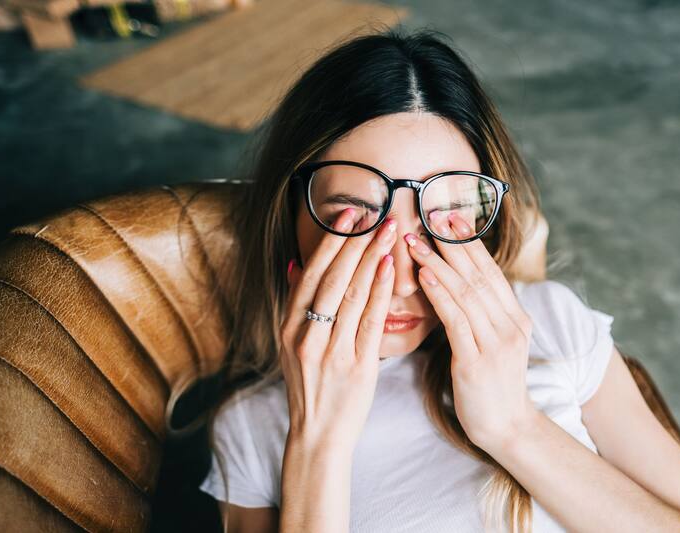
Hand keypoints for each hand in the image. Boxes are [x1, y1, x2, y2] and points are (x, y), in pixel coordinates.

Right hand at [280, 208, 395, 453]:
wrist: (318, 434)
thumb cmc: (310, 386)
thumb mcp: (291, 345)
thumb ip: (294, 304)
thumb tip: (294, 263)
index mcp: (289, 327)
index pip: (310, 274)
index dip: (330, 242)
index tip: (348, 214)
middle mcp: (306, 335)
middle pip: (332, 278)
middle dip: (355, 242)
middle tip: (376, 213)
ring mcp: (330, 351)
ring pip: (351, 294)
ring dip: (371, 258)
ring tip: (389, 231)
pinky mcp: (356, 366)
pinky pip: (369, 321)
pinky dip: (379, 291)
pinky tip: (390, 268)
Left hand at [405, 210, 538, 452]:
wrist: (506, 428)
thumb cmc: (491, 384)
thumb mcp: (493, 343)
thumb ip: (482, 313)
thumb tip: (458, 282)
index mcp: (516, 318)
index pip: (490, 271)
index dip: (470, 243)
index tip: (449, 218)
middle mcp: (511, 325)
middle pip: (479, 275)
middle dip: (453, 244)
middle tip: (430, 216)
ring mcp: (496, 343)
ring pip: (466, 292)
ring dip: (439, 263)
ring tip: (416, 242)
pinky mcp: (477, 362)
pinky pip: (456, 320)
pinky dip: (439, 294)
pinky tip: (423, 275)